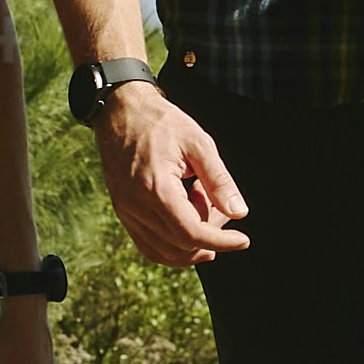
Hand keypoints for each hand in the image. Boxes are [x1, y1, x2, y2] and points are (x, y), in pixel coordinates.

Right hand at [87, 74, 246, 269]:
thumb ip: (219, 180)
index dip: (222, 242)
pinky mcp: (123, 211)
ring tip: (201, 206)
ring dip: (192, 242)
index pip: (191, 234)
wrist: (120, 111)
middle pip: (181, 245)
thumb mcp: (198, 143)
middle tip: (219, 204)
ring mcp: (125, 211)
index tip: (244, 239)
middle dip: (210, 235)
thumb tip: (239, 213)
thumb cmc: (161, 122)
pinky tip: (188, 221)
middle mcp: (135, 206)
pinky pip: (149, 245)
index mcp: (155, 189)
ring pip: (164, 252)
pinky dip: (173, 244)